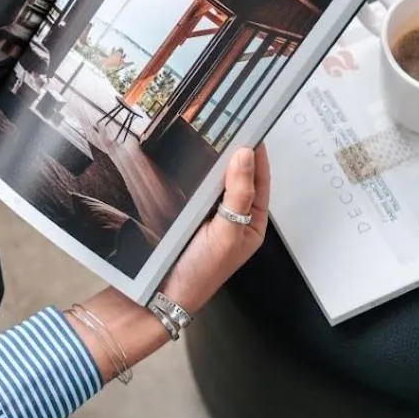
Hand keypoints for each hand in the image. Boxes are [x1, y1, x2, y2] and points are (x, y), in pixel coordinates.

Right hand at [158, 143, 271, 313]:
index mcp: (251, 223)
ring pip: (214, 180)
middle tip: (228, 124)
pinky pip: (193, 186)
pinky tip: (187, 160)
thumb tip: (246, 155)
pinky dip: (193, 172)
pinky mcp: (186, 213)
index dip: (258, 153)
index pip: (260, 180)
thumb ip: (238, 194)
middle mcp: (232, 217)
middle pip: (237, 176)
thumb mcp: (228, 233)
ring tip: (209, 135)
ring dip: (213, 161)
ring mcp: (208, 214)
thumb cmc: (199, 273)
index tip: (252, 126)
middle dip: (234, 152)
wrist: (158, 293)